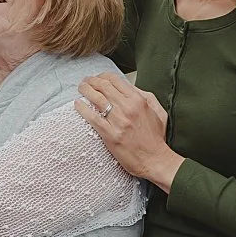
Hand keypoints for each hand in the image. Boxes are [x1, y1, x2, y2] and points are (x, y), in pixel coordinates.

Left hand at [76, 71, 181, 190]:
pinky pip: (92, 117)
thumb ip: (144, 96)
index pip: (114, 79)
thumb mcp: (157, 111)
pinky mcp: (110, 134)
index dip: (102, 76)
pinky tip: (78, 105)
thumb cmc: (156, 138)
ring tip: (81, 89)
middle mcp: (127, 107)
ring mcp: (118, 120)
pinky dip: (82, 108)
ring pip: (95, 98)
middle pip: (102, 86)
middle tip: (85, 81)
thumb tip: (129, 87)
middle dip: (91, 81)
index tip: (98, 78)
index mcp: (138, 100)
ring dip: (85, 90)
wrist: (155, 160)